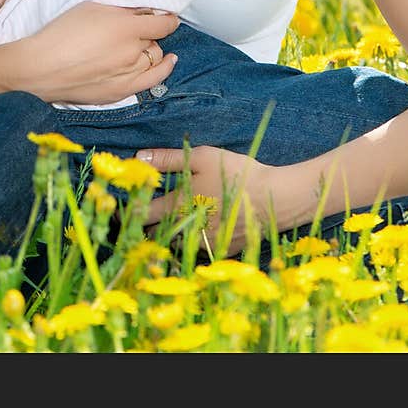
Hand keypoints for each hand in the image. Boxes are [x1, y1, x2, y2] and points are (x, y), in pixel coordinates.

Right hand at [26, 2, 178, 105]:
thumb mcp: (90, 7)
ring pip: (155, 59)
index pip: (163, 23)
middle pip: (155, 40)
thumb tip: (141, 10)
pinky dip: (162, 70)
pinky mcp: (121, 92)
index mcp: (126, 28)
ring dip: (151, 50)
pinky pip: (152, 80)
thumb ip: (121, 8)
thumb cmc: (60, 34)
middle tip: (134, 29)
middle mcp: (132, 52)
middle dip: (149, 33)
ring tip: (141, 45)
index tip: (165, 15)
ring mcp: (129, 75)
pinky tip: (167, 62)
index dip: (166, 18)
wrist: (40, 69)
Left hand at [138, 145, 276, 254]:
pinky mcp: (220, 250)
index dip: (135, 208)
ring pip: (178, 240)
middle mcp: (185, 230)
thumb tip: (138, 157)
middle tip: (157, 206)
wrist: (273, 198)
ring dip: (176, 229)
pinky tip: (209, 219)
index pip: (143, 214)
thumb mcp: (201, 157)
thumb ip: (167, 159)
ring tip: (186, 211)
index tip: (134, 200)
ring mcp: (203, 244)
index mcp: (177, 207)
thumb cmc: (235, 172)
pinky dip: (198, 235)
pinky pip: (200, 245)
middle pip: (157, 232)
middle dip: (152, 222)